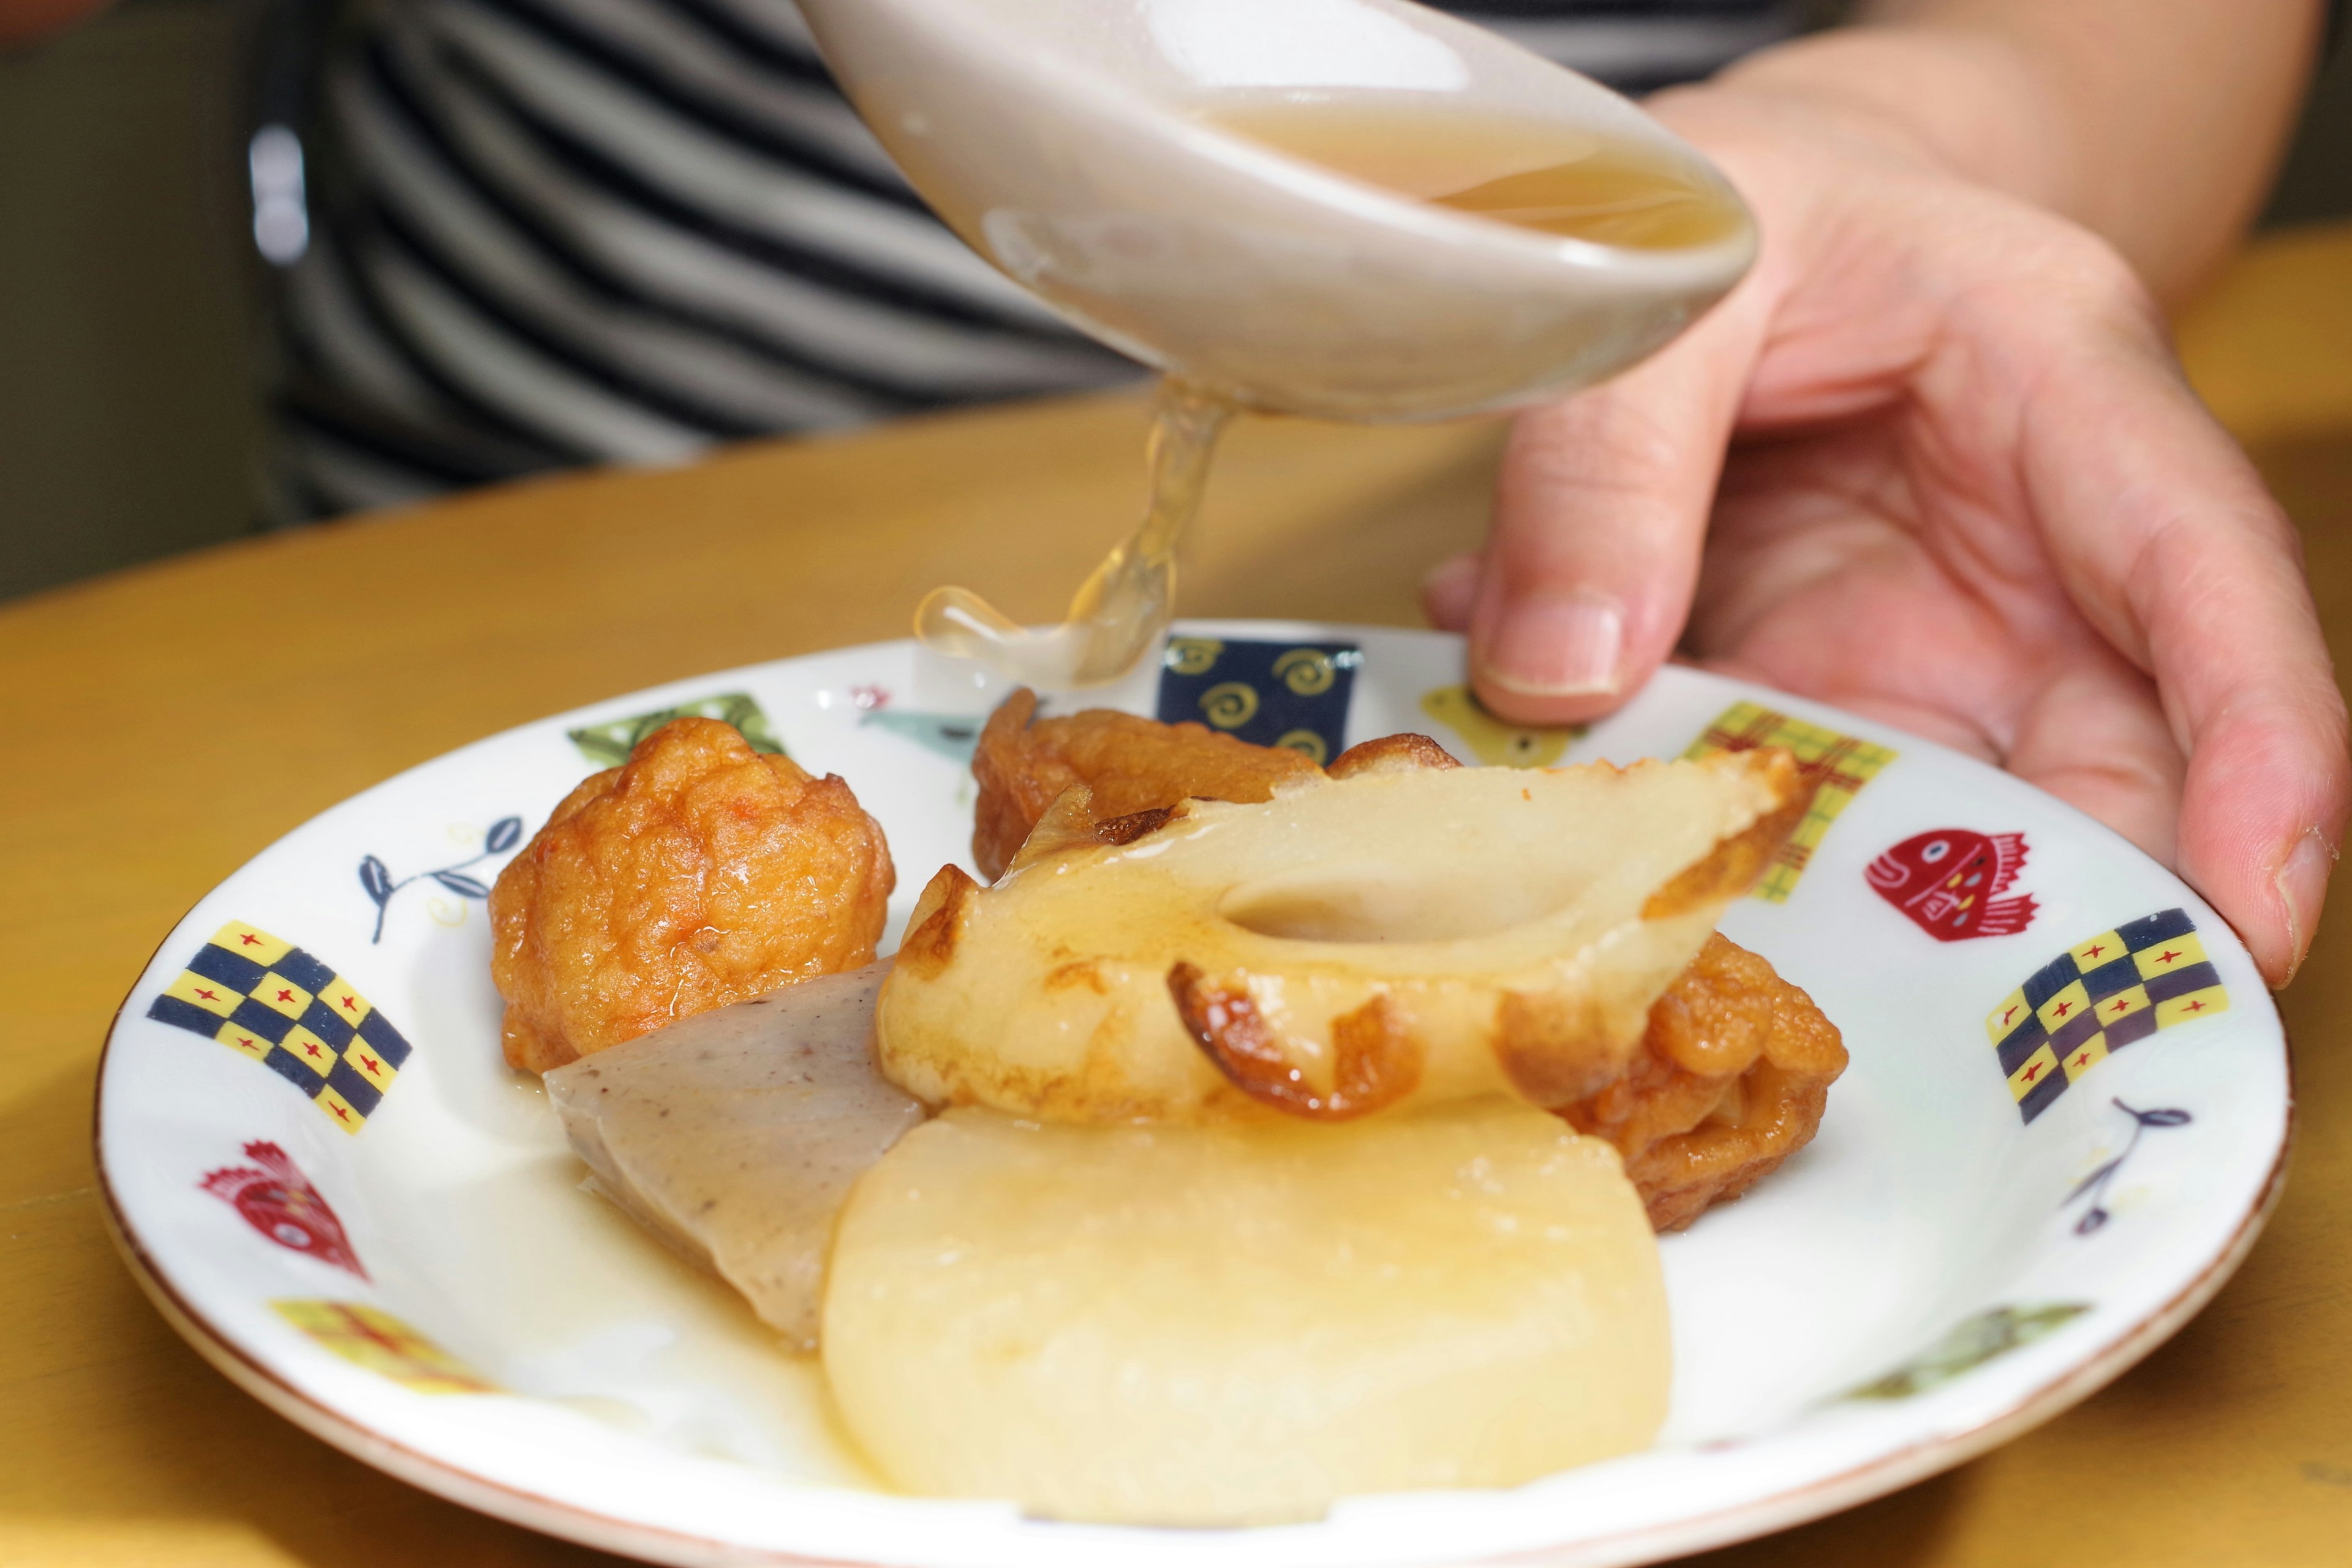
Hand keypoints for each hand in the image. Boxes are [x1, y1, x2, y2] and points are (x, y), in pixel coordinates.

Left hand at [1423, 87, 2347, 983]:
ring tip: (1732, 985)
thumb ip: (1613, 456)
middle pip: (2113, 763)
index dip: (2261, 757)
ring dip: (1848, 924)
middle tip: (1975, 1060)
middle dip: (2061, 919)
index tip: (2250, 911)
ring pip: (1946, 830)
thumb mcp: (1679, 278)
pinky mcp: (1822, 697)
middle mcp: (2028, 559)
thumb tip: (1559, 672)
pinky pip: (1792, 812)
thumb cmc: (1748, 203)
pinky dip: (1694, 846)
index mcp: (2067, 399)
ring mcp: (1925, 648)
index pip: (2211, 585)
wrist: (1712, 217)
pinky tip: (1570, 829)